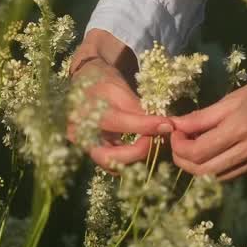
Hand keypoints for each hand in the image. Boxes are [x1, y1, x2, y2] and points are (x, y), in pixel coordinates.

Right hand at [67, 29, 172, 172]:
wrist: (85, 82)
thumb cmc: (102, 82)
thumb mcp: (120, 90)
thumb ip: (139, 110)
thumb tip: (164, 126)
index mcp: (85, 112)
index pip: (118, 123)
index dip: (144, 126)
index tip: (166, 125)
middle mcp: (80, 134)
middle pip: (108, 157)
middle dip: (135, 153)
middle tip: (152, 139)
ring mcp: (84, 145)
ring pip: (111, 164)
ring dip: (134, 158)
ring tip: (148, 142)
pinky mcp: (93, 150)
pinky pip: (112, 162)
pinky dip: (129, 158)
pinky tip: (140, 146)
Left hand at [169, 62, 246, 180]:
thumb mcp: (235, 97)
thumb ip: (204, 116)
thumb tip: (175, 124)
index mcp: (241, 128)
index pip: (197, 151)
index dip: (178, 146)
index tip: (174, 131)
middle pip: (203, 170)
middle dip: (182, 160)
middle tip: (178, 142)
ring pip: (217, 176)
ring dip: (199, 166)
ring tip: (193, 146)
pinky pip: (233, 173)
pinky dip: (217, 167)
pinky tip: (214, 151)